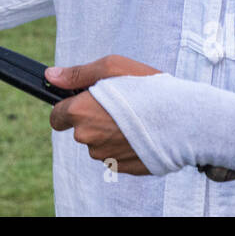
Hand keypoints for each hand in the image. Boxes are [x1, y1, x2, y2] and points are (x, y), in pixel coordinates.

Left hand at [47, 55, 160, 175]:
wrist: (183, 120)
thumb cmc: (148, 88)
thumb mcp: (111, 67)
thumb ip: (77, 74)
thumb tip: (50, 76)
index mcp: (80, 113)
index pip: (56, 117)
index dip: (69, 107)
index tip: (83, 101)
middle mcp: (87, 138)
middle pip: (80, 130)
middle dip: (93, 118)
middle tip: (119, 103)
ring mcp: (104, 156)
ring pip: (98, 143)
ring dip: (109, 132)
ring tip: (135, 117)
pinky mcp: (122, 168)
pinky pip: (115, 155)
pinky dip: (123, 145)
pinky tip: (141, 132)